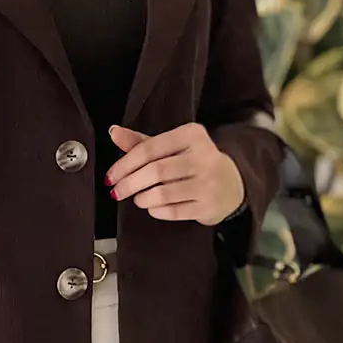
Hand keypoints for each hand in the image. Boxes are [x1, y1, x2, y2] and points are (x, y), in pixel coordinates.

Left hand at [104, 122, 245, 224]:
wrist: (232, 185)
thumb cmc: (195, 162)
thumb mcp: (172, 147)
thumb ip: (142, 141)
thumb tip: (114, 132)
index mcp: (191, 135)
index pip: (149, 148)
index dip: (124, 164)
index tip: (110, 176)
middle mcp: (203, 156)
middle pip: (155, 171)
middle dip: (129, 184)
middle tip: (116, 191)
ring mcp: (208, 183)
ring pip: (163, 193)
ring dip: (142, 198)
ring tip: (137, 198)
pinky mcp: (209, 205)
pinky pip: (173, 211)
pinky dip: (156, 210)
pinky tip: (152, 207)